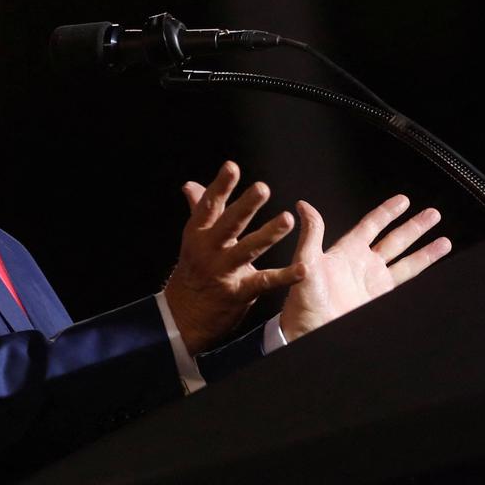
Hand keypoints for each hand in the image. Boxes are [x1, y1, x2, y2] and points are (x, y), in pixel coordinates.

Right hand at [163, 162, 305, 354]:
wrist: (182, 318)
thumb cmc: (193, 271)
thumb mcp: (193, 240)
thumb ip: (198, 210)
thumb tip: (190, 185)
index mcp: (198, 234)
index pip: (209, 206)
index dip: (220, 186)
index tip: (232, 166)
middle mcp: (209, 250)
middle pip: (228, 224)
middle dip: (245, 206)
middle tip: (263, 188)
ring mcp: (223, 271)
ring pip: (247, 249)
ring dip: (268, 234)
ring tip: (287, 219)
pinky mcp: (239, 293)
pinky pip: (265, 282)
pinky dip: (285, 276)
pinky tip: (303, 268)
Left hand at [280, 195, 450, 341]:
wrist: (311, 332)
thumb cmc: (303, 301)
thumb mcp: (306, 262)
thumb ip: (312, 234)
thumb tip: (304, 206)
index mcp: (346, 252)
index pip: (372, 225)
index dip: (388, 212)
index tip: (403, 201)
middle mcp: (363, 265)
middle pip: (396, 240)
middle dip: (415, 227)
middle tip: (433, 214)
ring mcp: (373, 283)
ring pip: (406, 261)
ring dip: (425, 250)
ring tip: (444, 240)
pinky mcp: (380, 299)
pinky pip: (406, 282)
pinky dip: (421, 272)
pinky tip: (434, 266)